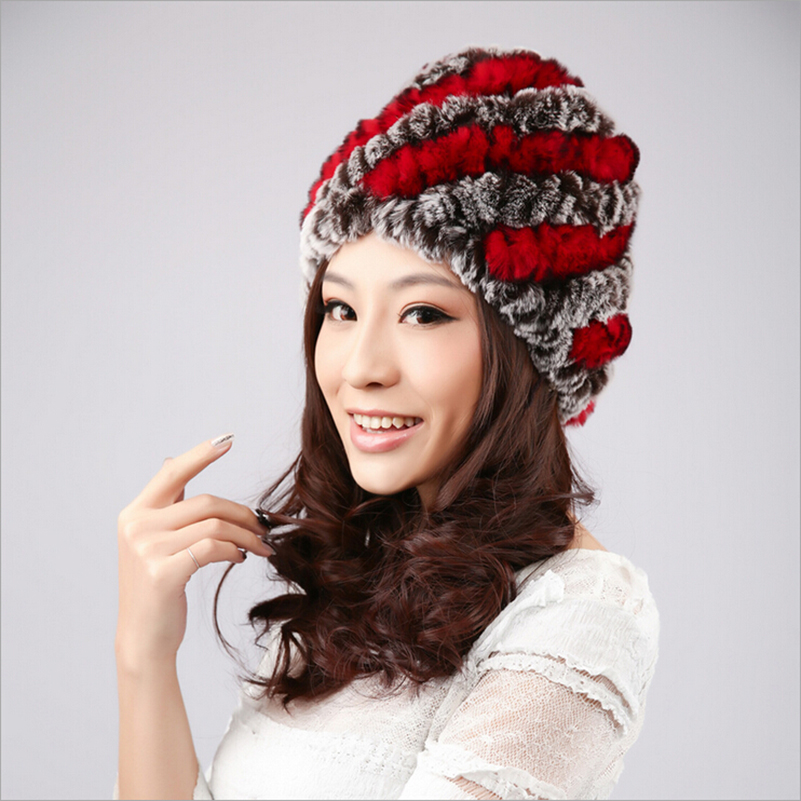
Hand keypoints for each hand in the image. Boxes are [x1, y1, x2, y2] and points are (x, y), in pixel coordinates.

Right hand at [115, 435, 271, 670]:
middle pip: (207, 502)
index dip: (201, 455)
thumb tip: (171, 461)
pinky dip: (236, 550)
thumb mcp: (154, 541)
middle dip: (243, 513)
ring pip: (216, 525)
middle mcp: (137, 526)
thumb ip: (165, 504)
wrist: (143, 637)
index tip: (228, 440)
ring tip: (260, 547)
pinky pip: (214, 548)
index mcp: (135, 513)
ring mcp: (148, 549)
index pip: (173, 474)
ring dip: (247, 535)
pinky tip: (241, 558)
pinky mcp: (163, 572)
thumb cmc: (157, 587)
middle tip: (264, 527)